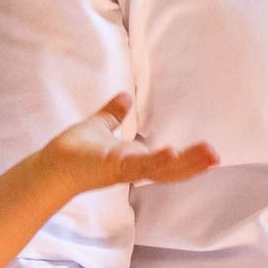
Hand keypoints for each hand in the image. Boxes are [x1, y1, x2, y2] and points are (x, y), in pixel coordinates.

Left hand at [39, 93, 216, 194]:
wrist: (51, 166)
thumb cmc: (73, 151)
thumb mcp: (98, 126)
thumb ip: (112, 114)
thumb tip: (125, 97)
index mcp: (133, 159)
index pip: (167, 160)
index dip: (188, 158)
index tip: (211, 152)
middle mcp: (133, 167)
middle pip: (170, 169)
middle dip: (194, 163)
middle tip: (217, 156)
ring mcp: (125, 170)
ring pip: (161, 169)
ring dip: (185, 164)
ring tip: (209, 155)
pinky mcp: (114, 169)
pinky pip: (139, 166)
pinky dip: (157, 161)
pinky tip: (173, 152)